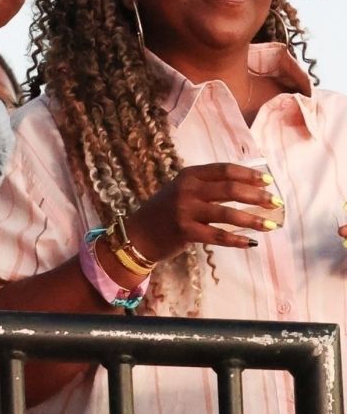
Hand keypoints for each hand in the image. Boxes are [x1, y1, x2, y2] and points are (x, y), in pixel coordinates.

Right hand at [126, 163, 282, 262]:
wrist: (138, 235)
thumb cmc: (165, 212)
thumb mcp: (183, 190)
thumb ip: (207, 186)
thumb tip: (246, 187)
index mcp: (189, 175)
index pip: (225, 170)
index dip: (250, 175)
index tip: (268, 181)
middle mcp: (187, 190)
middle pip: (230, 189)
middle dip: (257, 196)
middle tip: (275, 203)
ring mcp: (185, 211)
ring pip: (227, 213)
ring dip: (252, 219)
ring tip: (270, 224)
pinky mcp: (185, 232)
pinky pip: (217, 236)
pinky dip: (236, 240)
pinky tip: (250, 243)